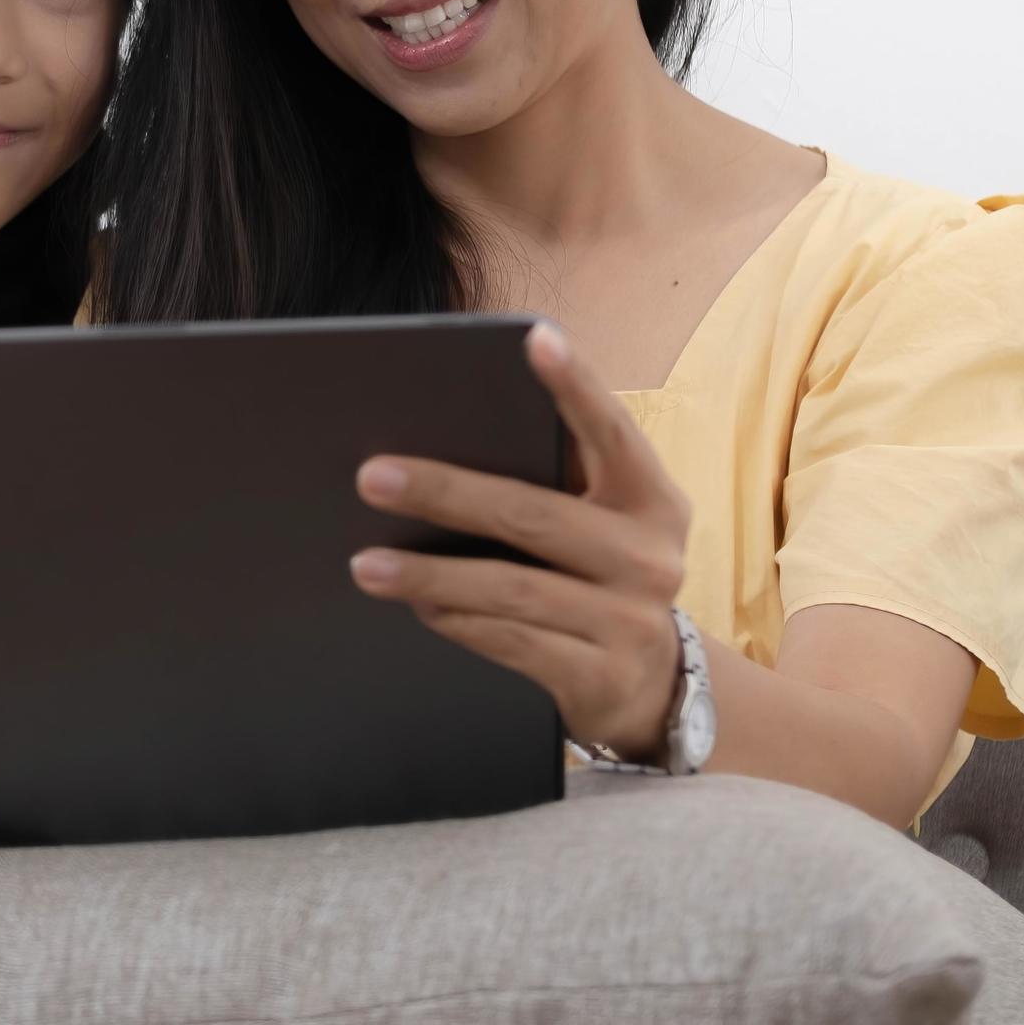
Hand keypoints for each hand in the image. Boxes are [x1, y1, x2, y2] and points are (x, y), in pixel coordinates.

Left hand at [347, 321, 693, 757]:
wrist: (657, 687)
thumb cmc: (600, 575)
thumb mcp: (602, 524)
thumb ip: (552, 483)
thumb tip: (439, 438)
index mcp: (650, 497)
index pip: (610, 430)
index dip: (576, 384)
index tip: (534, 337)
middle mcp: (650, 556)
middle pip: (534, 514)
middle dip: (446, 492)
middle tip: (372, 476)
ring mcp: (632, 621)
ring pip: (512, 588)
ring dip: (429, 575)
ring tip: (366, 564)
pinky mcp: (603, 676)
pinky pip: (513, 642)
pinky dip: (458, 620)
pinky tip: (417, 606)